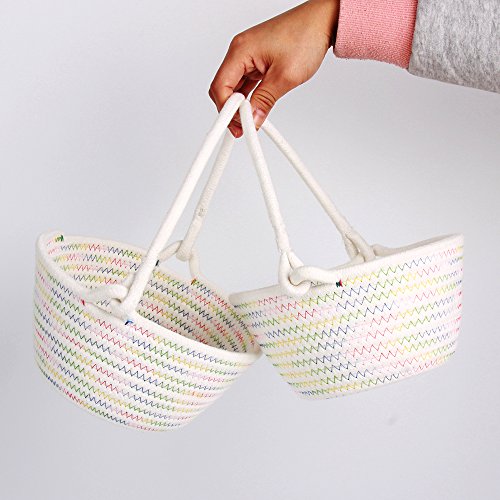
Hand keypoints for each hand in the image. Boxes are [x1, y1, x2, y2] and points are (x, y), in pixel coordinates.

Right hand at [209, 0, 339, 136]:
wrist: (322, 22)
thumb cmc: (306, 36)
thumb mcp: (285, 76)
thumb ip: (264, 100)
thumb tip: (252, 118)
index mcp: (241, 50)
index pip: (220, 86)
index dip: (227, 110)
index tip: (238, 124)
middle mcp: (240, 51)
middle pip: (223, 87)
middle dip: (231, 110)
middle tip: (242, 126)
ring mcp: (248, 55)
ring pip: (234, 87)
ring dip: (240, 104)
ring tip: (249, 120)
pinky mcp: (257, 60)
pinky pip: (245, 82)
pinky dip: (248, 97)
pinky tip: (254, 108)